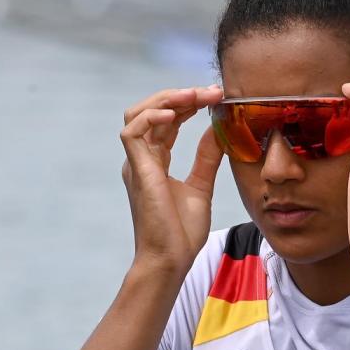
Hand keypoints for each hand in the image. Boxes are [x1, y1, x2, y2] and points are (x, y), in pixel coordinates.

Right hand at [120, 85, 225, 272]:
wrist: (171, 259)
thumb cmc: (182, 232)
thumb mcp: (201, 186)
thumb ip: (206, 158)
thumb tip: (217, 131)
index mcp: (155, 161)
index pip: (167, 121)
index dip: (189, 104)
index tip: (216, 96)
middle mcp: (141, 158)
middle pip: (152, 111)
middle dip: (181, 96)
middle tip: (211, 90)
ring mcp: (136, 164)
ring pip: (139, 114)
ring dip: (167, 99)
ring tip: (195, 96)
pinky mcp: (136, 171)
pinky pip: (133, 132)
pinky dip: (152, 117)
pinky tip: (177, 114)